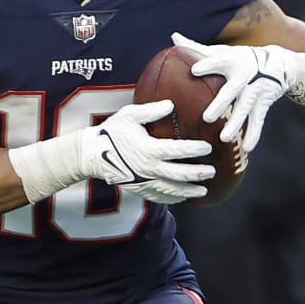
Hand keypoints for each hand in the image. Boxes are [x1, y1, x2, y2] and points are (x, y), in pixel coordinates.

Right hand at [79, 99, 213, 204]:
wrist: (92, 154)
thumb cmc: (112, 131)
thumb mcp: (129, 115)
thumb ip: (151, 110)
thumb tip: (170, 104)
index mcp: (149, 149)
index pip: (177, 150)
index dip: (194, 150)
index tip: (208, 148)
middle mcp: (148, 168)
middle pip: (179, 175)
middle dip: (198, 174)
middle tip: (212, 172)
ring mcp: (143, 181)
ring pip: (171, 190)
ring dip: (188, 190)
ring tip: (203, 190)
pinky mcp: (138, 189)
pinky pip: (159, 197)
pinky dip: (172, 198)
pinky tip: (183, 197)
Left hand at [171, 34, 304, 152]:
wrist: (278, 63)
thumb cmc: (240, 58)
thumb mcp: (223, 51)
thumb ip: (197, 47)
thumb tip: (173, 37)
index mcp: (231, 61)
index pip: (218, 61)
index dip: (207, 65)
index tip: (194, 71)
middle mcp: (245, 75)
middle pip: (232, 90)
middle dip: (221, 104)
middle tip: (207, 118)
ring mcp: (256, 90)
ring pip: (245, 108)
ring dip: (236, 124)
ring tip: (224, 138)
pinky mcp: (265, 103)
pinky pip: (259, 120)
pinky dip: (254, 134)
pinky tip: (247, 147)